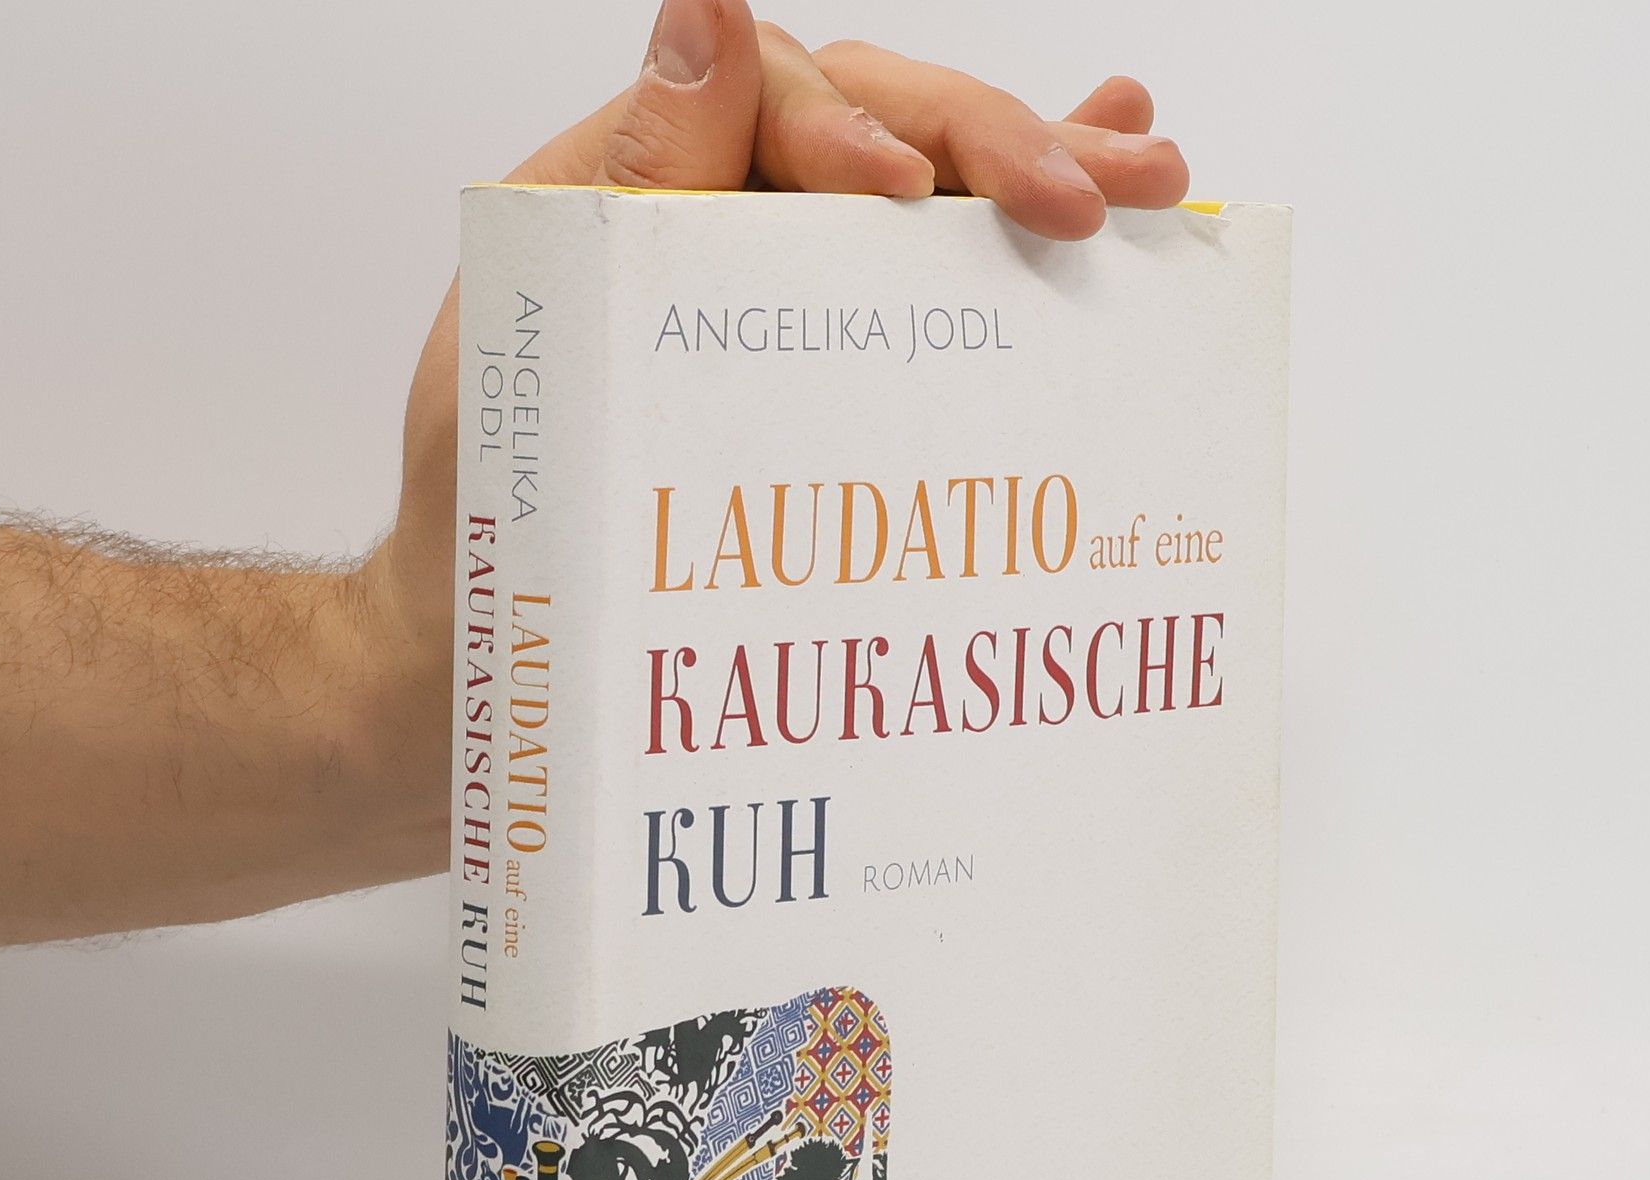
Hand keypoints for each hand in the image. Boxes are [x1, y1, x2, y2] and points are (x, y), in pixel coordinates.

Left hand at [359, 0, 1189, 743]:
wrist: (500, 647)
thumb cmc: (500, 511)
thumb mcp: (541, 341)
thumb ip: (633, 183)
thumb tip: (707, 10)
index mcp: (646, 186)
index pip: (774, 96)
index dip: (855, 127)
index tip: (902, 192)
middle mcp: (731, 218)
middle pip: (885, 126)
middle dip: (997, 148)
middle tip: (1093, 195)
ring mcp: (791, 288)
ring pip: (931, 197)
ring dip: (1046, 173)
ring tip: (1148, 179)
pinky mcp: (832, 363)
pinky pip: (931, 282)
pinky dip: (1013, 231)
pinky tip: (1104, 179)